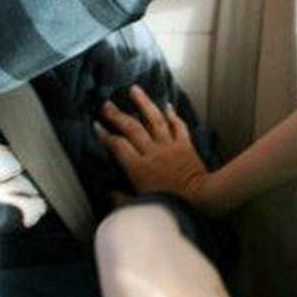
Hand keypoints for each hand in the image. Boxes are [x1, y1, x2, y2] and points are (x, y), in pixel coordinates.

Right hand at [96, 85, 211, 208]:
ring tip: (134, 89)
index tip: (96, 126)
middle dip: (118, 115)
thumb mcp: (141, 207)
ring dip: (144, 103)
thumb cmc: (170, 206)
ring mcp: (170, 146)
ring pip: (155, 119)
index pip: (118, 146)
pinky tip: (167, 105)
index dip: (106, 136)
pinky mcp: (185, 145)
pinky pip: (178, 126)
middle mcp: (152, 152)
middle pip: (133, 128)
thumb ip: (121, 200)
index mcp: (139, 167)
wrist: (200, 199)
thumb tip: (108, 193)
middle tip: (107, 104)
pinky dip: (173, 115)